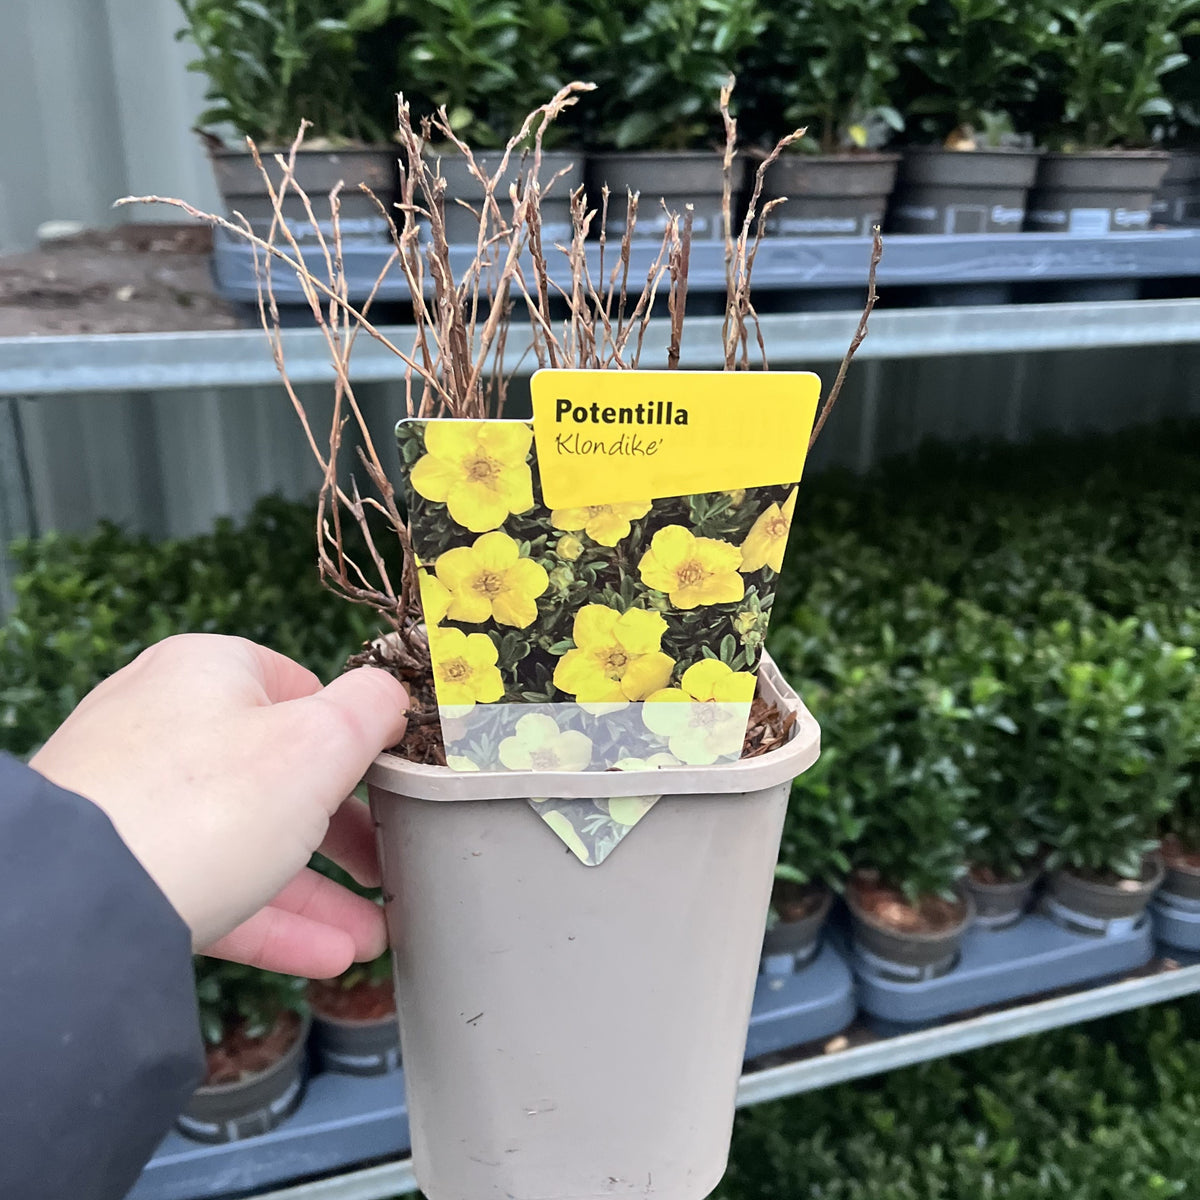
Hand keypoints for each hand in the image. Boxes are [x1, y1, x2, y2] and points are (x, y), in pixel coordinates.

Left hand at [31, 634, 407, 978]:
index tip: (390, 779)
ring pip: (250, 842)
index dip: (354, 736)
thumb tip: (390, 695)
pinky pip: (214, 889)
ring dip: (319, 892)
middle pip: (280, 774)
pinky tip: (327, 956)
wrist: (79, 904)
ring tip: (370, 936)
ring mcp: (138, 799)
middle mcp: (167, 724)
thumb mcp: (319, 742)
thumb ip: (371, 709)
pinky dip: (274, 920)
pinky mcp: (123, 868)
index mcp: (209, 673)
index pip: (301, 690)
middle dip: (344, 834)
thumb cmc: (202, 803)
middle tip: (384, 863)